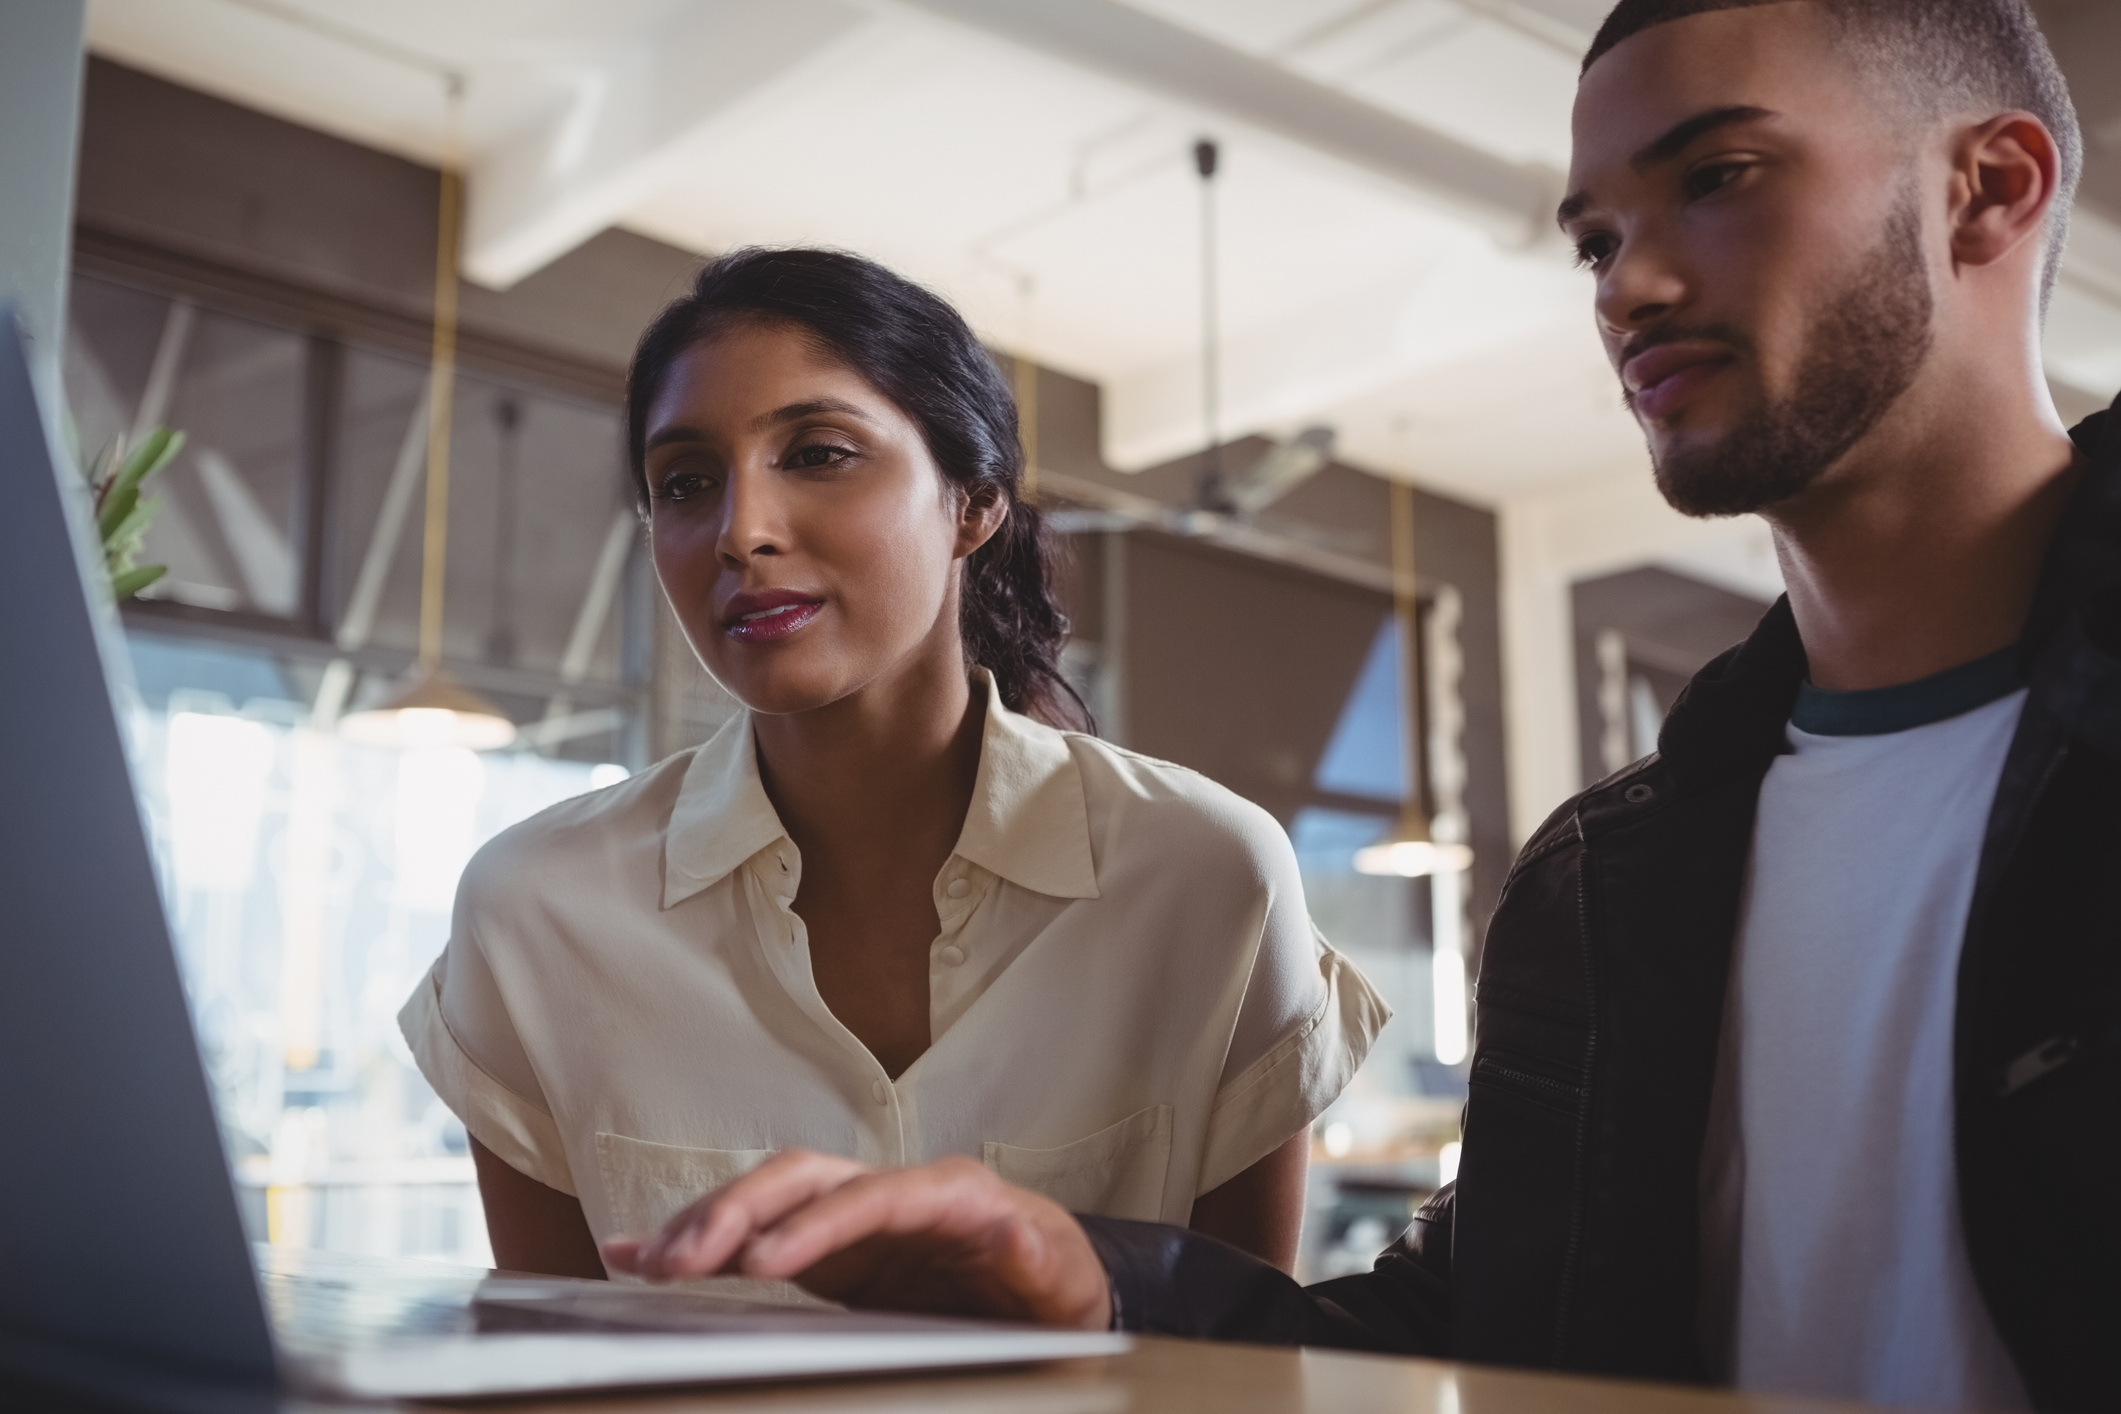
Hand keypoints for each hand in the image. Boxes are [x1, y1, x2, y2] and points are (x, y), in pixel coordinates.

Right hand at [600, 1150, 1112, 1330]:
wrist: (1050, 1296)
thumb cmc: (1058, 1289)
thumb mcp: (1064, 1284)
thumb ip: (1038, 1262)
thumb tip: (1018, 1236)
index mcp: (951, 1195)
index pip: (872, 1197)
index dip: (814, 1226)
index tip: (761, 1264)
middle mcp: (893, 1193)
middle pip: (804, 1178)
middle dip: (738, 1210)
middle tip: (683, 1261)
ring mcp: (854, 1216)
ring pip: (769, 1196)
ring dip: (707, 1223)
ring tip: (649, 1264)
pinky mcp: (828, 1249)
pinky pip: (756, 1232)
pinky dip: (699, 1238)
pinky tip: (640, 1254)